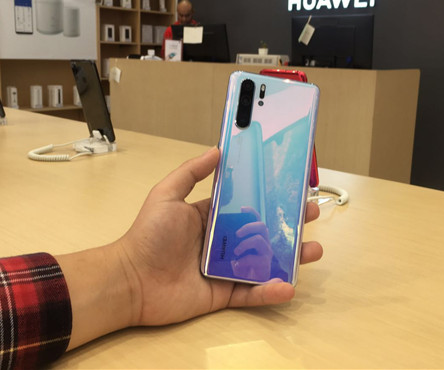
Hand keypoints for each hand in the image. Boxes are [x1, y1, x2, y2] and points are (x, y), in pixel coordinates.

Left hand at [117, 147, 322, 325]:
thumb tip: (216, 149)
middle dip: (288, 224)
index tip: (290, 188)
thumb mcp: (167, 195)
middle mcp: (222, 242)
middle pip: (262, 232)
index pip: (246, 205)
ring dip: (289, 257)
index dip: (268, 197)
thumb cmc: (148, 236)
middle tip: (310, 216)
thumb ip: (191, 172)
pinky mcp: (222, 295)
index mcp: (211, 218)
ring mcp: (224, 269)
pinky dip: (270, 291)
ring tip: (312, 250)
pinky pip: (251, 293)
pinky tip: (288, 286)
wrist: (131, 281)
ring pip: (264, 262)